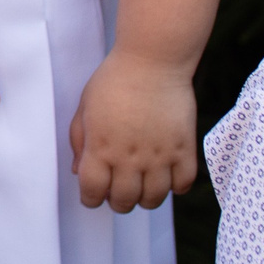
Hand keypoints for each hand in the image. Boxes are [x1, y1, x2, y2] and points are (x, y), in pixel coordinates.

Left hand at [70, 50, 197, 210]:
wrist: (152, 62)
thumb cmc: (113, 81)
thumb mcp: (85, 108)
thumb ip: (79, 141)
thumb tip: (78, 171)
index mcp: (100, 146)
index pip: (92, 191)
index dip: (90, 199)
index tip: (92, 196)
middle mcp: (129, 157)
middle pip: (123, 201)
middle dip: (116, 202)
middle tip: (116, 192)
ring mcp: (159, 156)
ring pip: (153, 199)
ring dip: (144, 199)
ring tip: (140, 187)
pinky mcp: (184, 150)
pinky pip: (183, 185)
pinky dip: (174, 187)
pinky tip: (166, 176)